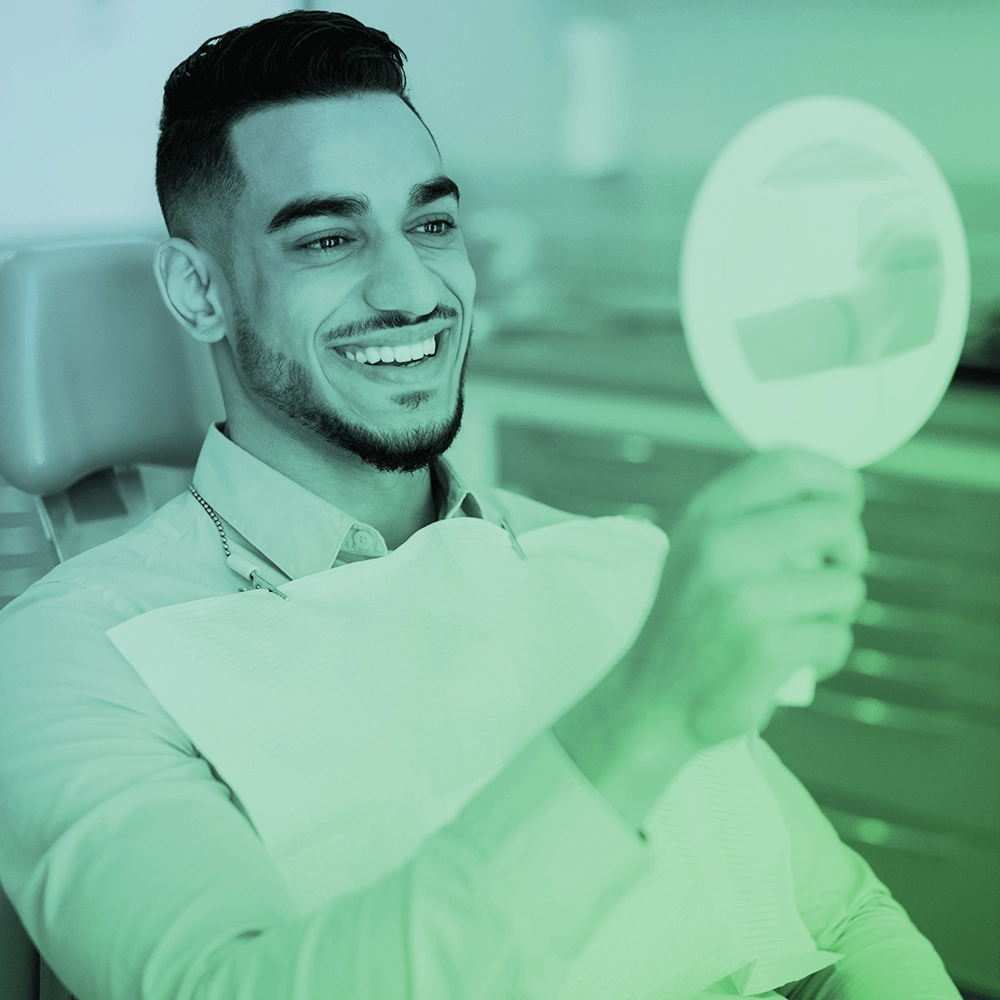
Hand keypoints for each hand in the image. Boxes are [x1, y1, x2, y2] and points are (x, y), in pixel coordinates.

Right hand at [622, 447, 868, 750]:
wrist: (650, 699)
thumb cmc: (688, 625)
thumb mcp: (699, 551)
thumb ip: (750, 519)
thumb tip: (832, 497)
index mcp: (706, 515)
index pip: (787, 464)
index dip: (834, 478)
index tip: (846, 502)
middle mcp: (720, 545)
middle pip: (834, 518)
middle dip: (852, 549)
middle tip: (836, 571)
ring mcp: (743, 595)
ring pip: (846, 585)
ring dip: (838, 612)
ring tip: (801, 626)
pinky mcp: (766, 644)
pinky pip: (837, 637)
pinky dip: (826, 654)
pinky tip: (794, 661)